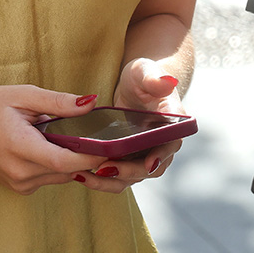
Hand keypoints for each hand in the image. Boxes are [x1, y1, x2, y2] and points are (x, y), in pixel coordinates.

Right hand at [0, 84, 106, 194]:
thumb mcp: (22, 96)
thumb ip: (59, 102)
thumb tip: (92, 103)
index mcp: (21, 148)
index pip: (67, 162)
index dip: (93, 156)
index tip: (111, 146)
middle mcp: (21, 173)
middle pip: (69, 171)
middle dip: (85, 157)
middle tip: (99, 138)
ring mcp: (18, 184)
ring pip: (61, 177)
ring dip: (70, 161)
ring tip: (69, 138)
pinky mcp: (18, 188)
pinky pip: (48, 179)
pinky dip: (55, 166)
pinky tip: (49, 148)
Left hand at [72, 58, 184, 192]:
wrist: (135, 88)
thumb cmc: (142, 77)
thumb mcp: (144, 71)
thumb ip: (154, 77)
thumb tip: (167, 81)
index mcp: (172, 124)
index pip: (170, 144)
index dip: (161, 155)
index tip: (148, 163)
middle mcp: (162, 144)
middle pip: (151, 167)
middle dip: (129, 172)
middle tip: (105, 169)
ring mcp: (146, 155)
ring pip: (133, 177)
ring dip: (111, 181)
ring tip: (86, 176)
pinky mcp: (130, 160)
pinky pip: (119, 176)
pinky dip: (102, 179)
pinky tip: (81, 175)